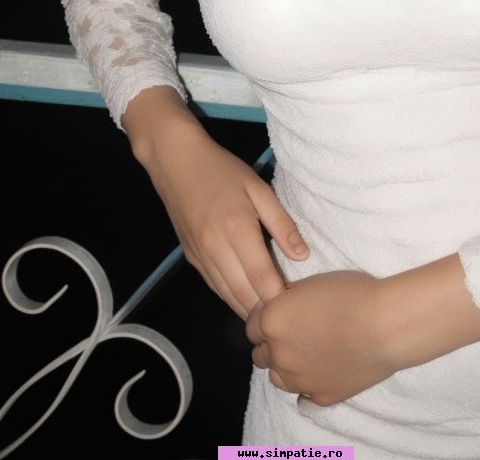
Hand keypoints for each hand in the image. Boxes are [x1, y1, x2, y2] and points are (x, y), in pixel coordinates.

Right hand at [122, 87, 308, 319]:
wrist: (176, 162)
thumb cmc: (223, 170)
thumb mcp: (258, 188)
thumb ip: (281, 223)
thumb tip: (303, 255)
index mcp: (237, 229)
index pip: (262, 278)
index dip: (282, 298)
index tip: (300, 306)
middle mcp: (215, 248)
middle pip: (244, 295)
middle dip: (267, 312)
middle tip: (290, 317)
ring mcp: (199, 256)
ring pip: (227, 297)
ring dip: (250, 310)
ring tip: (273, 316)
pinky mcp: (190, 258)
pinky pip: (215, 287)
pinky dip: (232, 298)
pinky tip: (248, 300)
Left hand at [245, 254, 479, 406]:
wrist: (385, 324)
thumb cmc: (352, 293)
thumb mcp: (311, 284)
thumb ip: (286, 300)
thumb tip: (282, 309)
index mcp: (271, 321)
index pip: (251, 324)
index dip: (266, 318)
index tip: (281, 314)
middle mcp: (278, 354)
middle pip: (260, 354)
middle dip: (271, 343)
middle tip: (294, 333)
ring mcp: (298, 380)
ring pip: (277, 377)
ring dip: (285, 366)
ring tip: (307, 353)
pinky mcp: (320, 397)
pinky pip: (303, 395)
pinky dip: (308, 383)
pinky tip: (322, 370)